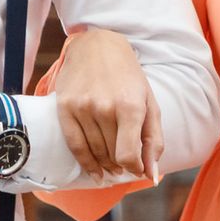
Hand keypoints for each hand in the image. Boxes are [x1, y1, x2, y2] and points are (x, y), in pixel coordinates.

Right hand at [52, 27, 162, 180]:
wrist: (97, 45)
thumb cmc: (128, 76)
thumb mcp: (149, 103)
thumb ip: (154, 140)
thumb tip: (151, 175)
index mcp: (130, 106)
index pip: (128, 155)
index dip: (134, 168)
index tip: (136, 169)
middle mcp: (104, 107)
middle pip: (111, 155)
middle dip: (120, 165)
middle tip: (123, 167)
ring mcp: (82, 107)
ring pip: (94, 152)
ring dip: (104, 165)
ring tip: (111, 167)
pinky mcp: (65, 107)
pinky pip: (75, 145)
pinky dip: (85, 163)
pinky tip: (95, 171)